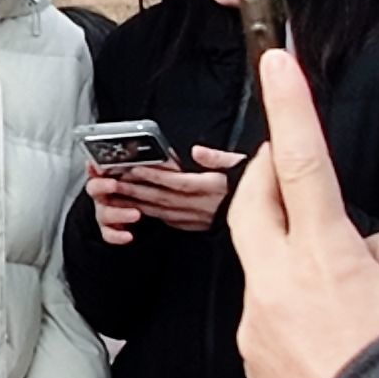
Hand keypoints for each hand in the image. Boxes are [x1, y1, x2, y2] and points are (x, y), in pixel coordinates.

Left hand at [86, 152, 239, 241]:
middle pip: (163, 197)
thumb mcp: (241, 164)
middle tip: (112, 181)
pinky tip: (137, 208)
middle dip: (135, 189)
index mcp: (212, 188)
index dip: (155, 176)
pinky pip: (169, 221)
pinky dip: (151, 214)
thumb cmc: (250, 183)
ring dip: (137, 202)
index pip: (178, 182)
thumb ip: (218, 157)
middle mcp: (202, 206)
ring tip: (116, 194)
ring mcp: (198, 218)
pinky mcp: (195, 226)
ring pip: (162, 211)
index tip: (134, 168)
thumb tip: (198, 151)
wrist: (266, 213)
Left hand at [229, 50, 378, 377]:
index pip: (303, 164)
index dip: (292, 108)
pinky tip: (338, 337)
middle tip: (294, 170)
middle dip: (269, 177)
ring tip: (352, 290)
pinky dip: (296, 304)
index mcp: (328, 260)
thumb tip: (371, 246)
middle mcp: (277, 286)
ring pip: (262, 262)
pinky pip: (268, 311)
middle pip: (254, 204)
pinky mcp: (252, 359)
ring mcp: (257, 325)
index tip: (277, 62)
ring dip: (293, 253)